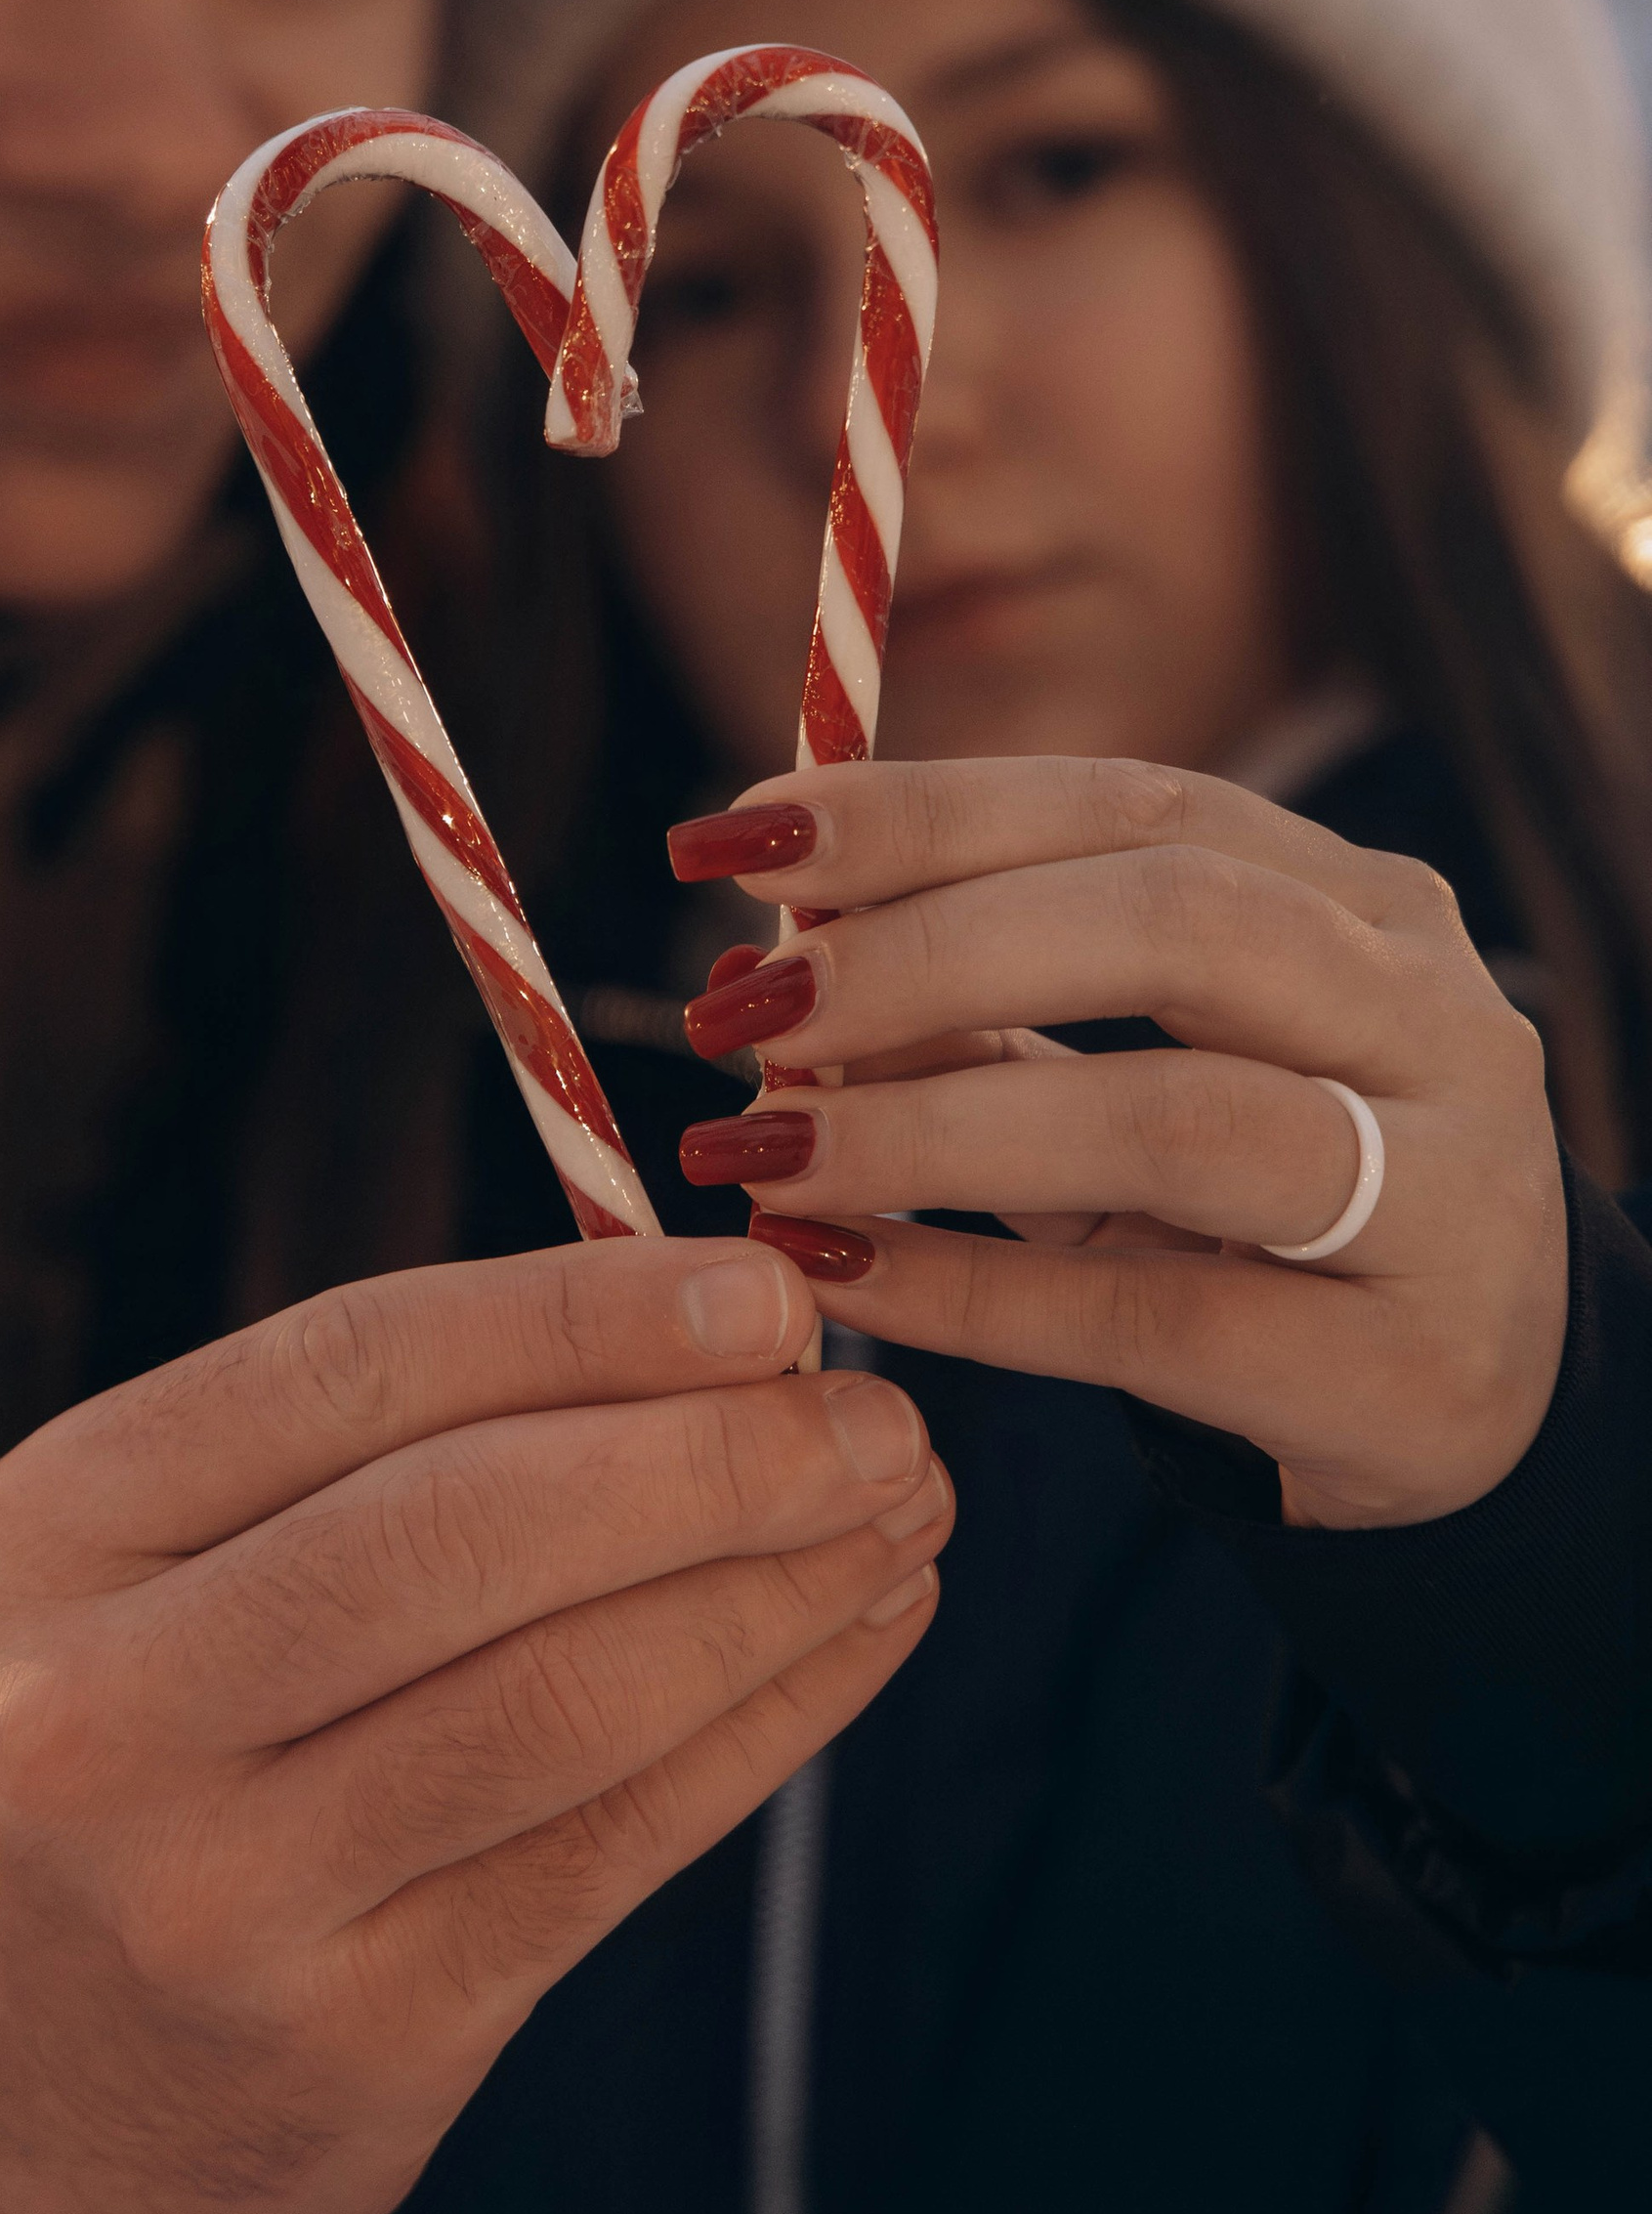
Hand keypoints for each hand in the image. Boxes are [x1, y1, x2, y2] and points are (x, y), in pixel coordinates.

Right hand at [0, 1237, 948, 2213]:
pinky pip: (610, 1847)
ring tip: (901, 1517)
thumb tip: (723, 1321)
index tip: (771, 1296)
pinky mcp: (355, 2042)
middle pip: (463, 1534)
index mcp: (55, 1525)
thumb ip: (393, 1432)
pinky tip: (852, 1640)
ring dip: (772, 1590)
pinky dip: (762, 1724)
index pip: (355, 1369)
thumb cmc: (165, 1726)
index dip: (584, 1319)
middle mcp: (100, 1711)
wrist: (30, 2085)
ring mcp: (218, 1897)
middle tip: (881, 1420)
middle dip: (712, 1459)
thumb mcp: (175, 1548)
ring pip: (561, 1701)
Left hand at [670, 754, 1564, 1532]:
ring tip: (764, 1153)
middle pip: (1172, 924)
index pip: (1136, 805)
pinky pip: (1152, 1321)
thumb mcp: (1146, 1075)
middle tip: (747, 1012)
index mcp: (1360, 902)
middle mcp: (1429, 1017)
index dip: (927, 813)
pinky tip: (840, 1276)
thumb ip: (988, 1011)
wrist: (1472, 1408)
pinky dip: (972, 1295)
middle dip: (927, 953)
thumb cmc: (1261, 1207)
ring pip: (1175, 1122)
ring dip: (936, 1126)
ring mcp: (1446, 1196)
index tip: (741, 840)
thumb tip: (764, 966)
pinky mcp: (1406, 1374)